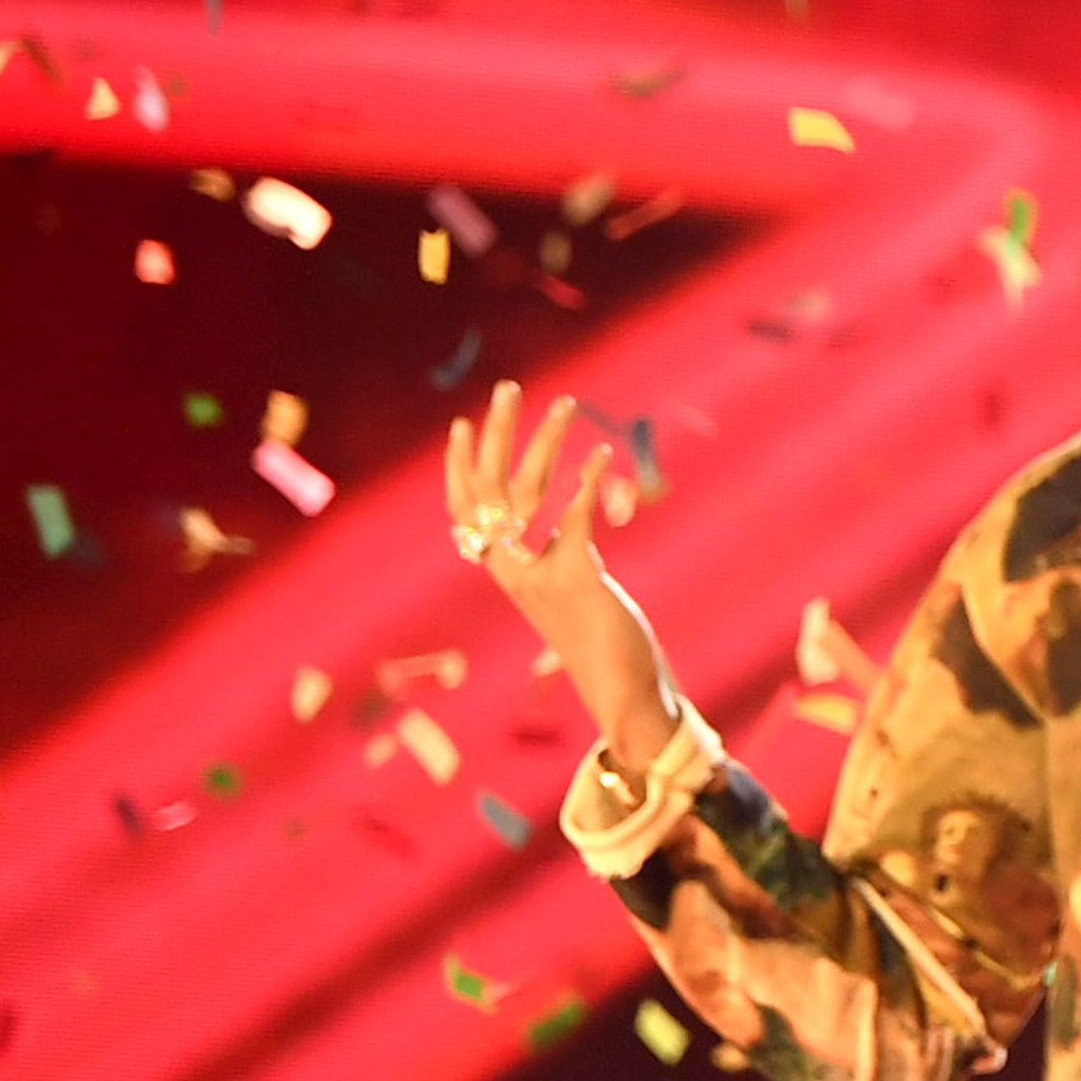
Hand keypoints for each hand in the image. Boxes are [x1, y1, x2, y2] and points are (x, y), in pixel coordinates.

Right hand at [443, 381, 680, 756]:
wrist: (621, 692)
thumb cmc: (597, 642)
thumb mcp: (562, 592)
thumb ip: (548, 559)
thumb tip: (547, 528)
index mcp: (503, 571)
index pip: (464, 510)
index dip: (460, 466)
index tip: (464, 425)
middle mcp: (511, 570)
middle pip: (490, 488)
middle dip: (499, 433)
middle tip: (509, 388)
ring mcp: (539, 575)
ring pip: (530, 493)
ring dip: (546, 441)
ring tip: (566, 403)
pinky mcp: (575, 579)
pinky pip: (575, 519)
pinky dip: (587, 483)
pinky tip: (602, 453)